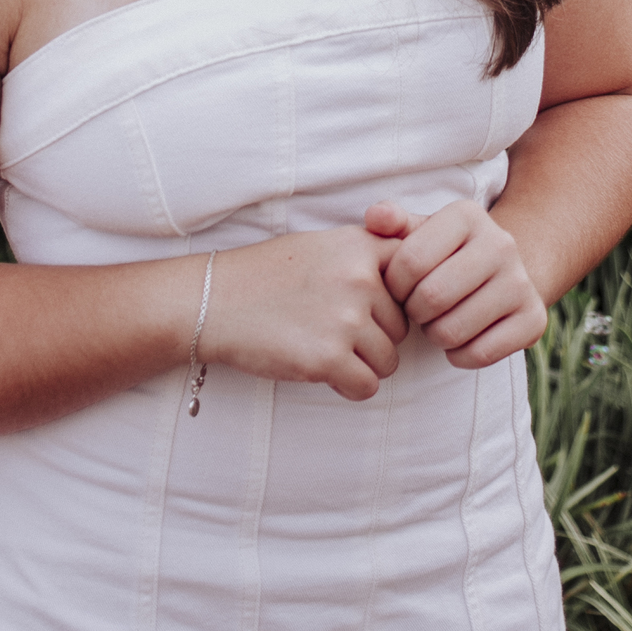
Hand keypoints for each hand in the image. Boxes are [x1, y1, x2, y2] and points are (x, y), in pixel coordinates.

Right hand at [198, 228, 409, 401]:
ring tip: (324, 347)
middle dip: (375, 336)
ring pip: (389, 360)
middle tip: (332, 329)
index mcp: (361, 246)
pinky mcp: (328, 358)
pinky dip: (348, 385)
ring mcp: (346, 319)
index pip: (414, 279)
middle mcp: (360, 279)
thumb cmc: (268, 274)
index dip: (398, 300)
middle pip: (402, 327)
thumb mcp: (322, 246)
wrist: (216, 300)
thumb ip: (367, 257)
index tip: (374, 308)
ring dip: (362, 363)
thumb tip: (415, 284)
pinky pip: (367, 386)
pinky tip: (321, 369)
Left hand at [364, 199, 547, 370]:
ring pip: (452, 330)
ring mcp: (522, 282)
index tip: (398, 288)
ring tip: (437, 320)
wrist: (503, 272)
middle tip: (417, 309)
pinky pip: (480, 354)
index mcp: (467, 215)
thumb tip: (374, 218)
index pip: (409, 261)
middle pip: (431, 297)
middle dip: (413, 311)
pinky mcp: (534, 320)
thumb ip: (391, 223)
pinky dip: (459, 355)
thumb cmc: (445, 253)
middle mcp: (501, 243)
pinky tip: (459, 339)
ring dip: (434, 334)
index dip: (394, 285)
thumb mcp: (420, 231)